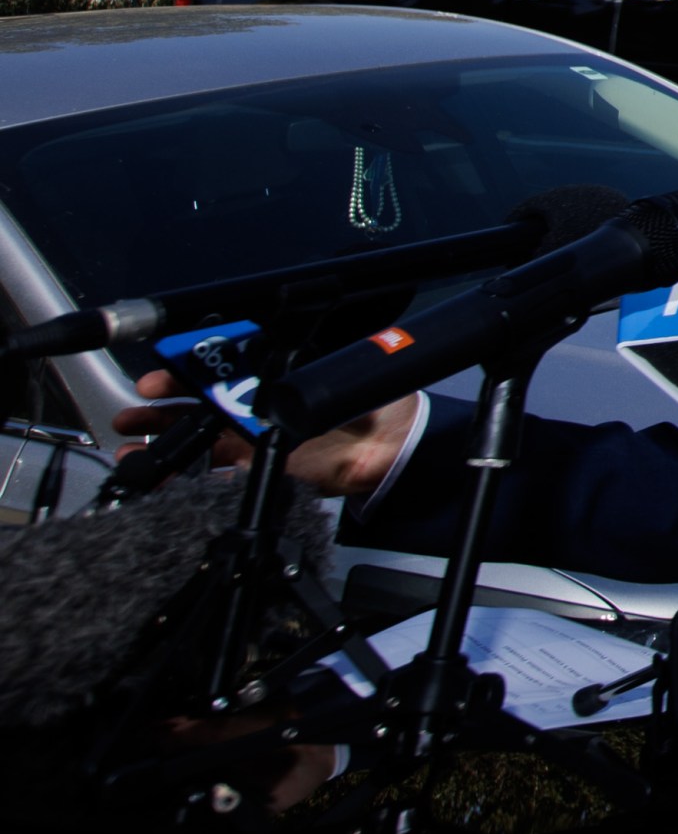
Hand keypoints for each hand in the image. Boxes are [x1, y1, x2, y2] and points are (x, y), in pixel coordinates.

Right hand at [117, 372, 420, 501]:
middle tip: (141, 403)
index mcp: (275, 369)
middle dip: (164, 399)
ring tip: (132, 436)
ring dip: (162, 432)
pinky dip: (181, 469)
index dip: (192, 367)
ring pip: (196, 430)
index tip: (167, 373)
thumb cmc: (374, 401)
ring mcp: (252, 431)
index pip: (224, 362)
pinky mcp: (254, 462)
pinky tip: (155, 470)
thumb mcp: (341, 376)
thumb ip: (310, 375)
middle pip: (199, 396)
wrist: (388, 449)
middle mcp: (256, 398)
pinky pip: (210, 465)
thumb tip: (285, 377)